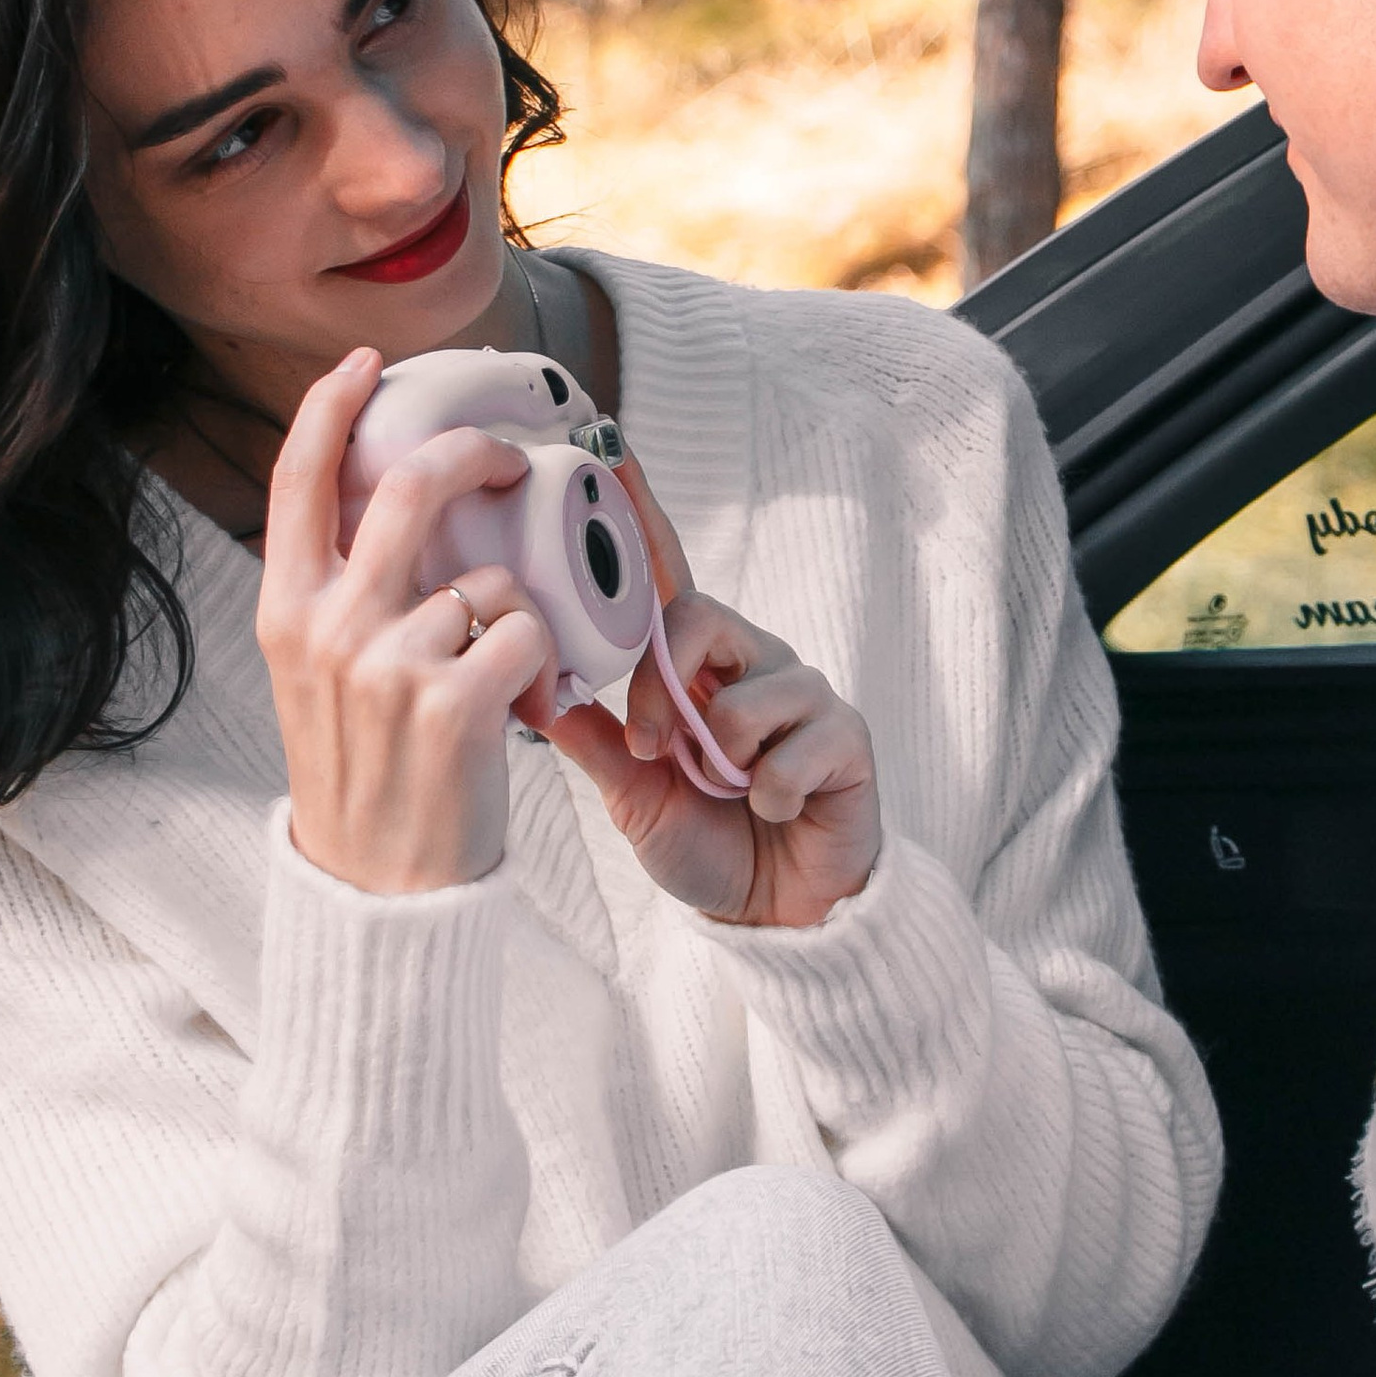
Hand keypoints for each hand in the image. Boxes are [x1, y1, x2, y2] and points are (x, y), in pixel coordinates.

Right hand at [258, 349, 558, 893]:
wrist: (377, 886)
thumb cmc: (364, 771)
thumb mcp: (316, 674)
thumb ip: (339, 595)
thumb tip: (385, 506)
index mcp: (287, 612)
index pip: (299, 481)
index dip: (332, 408)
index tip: (368, 365)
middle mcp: (329, 626)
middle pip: (411, 487)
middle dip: (475, 455)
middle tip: (510, 462)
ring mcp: (389, 663)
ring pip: (489, 580)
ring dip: (514, 619)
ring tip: (496, 679)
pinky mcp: (454, 703)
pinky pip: (527, 635)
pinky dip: (540, 667)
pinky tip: (517, 710)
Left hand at [537, 456, 884, 928]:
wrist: (772, 920)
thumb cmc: (706, 845)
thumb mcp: (631, 794)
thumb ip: (592, 738)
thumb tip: (529, 685)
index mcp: (694, 668)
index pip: (665, 580)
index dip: (642, 518)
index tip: (608, 456)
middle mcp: (750, 664)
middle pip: (703, 617)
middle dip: (665, 685)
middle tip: (652, 748)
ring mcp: (804, 697)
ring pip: (753, 688)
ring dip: (724, 750)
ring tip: (725, 789)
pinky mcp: (847, 739)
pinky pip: (799, 743)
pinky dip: (771, 790)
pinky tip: (771, 811)